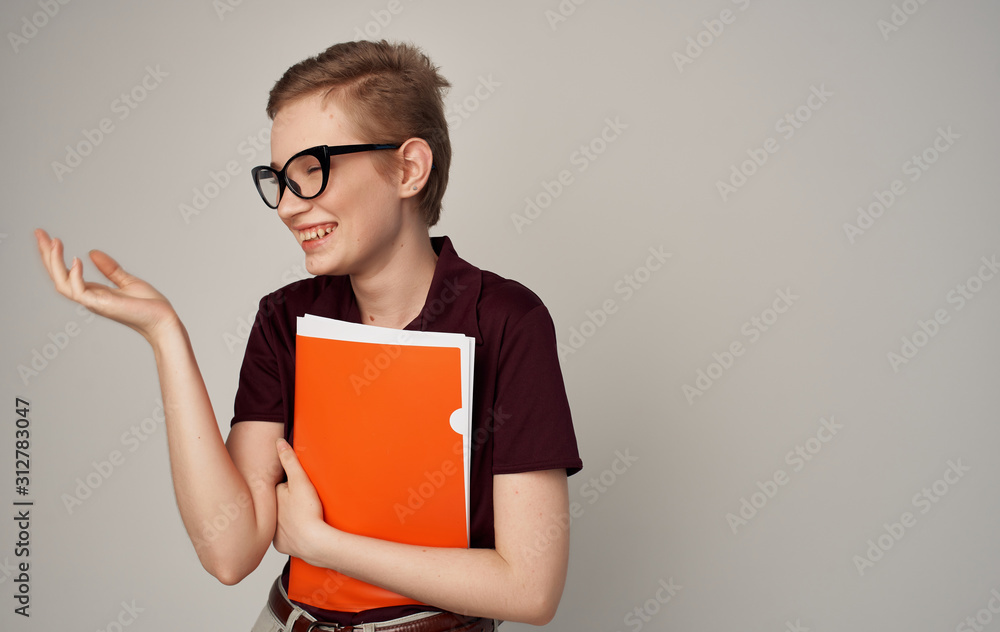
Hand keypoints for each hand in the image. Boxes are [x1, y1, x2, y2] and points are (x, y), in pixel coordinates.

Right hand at [34, 229, 178, 342]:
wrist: (163, 319)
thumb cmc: (149, 305)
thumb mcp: (127, 280)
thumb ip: (109, 268)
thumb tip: (91, 252)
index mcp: (94, 291)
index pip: (66, 272)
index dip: (55, 256)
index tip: (47, 236)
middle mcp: (89, 297)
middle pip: (57, 276)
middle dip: (46, 254)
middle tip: (39, 233)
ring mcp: (93, 302)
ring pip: (61, 283)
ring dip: (54, 262)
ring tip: (54, 242)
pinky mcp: (101, 305)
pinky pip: (78, 290)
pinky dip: (74, 275)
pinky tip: (76, 259)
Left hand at [273, 439, 328, 564]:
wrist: (315, 541)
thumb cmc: (308, 511)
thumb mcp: (300, 480)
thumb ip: (289, 460)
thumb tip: (278, 441)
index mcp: (272, 498)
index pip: (277, 488)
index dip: (287, 486)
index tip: (295, 487)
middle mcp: (268, 515)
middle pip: (277, 505)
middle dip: (284, 503)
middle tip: (300, 503)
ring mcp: (273, 532)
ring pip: (279, 521)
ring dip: (286, 519)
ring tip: (300, 517)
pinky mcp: (281, 545)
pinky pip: (284, 537)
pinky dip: (291, 535)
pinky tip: (299, 532)